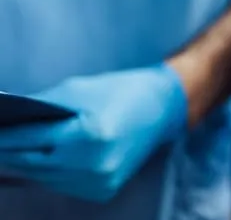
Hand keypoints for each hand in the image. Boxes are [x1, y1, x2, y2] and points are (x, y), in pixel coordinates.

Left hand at [0, 64, 186, 201]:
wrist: (163, 108)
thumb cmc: (120, 91)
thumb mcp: (78, 90)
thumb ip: (42, 107)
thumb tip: (7, 121)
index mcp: (88, 134)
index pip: (28, 141)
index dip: (2, 137)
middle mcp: (94, 164)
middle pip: (31, 163)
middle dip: (7, 152)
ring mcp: (99, 181)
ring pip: (43, 178)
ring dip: (25, 164)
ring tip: (8, 152)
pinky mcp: (103, 191)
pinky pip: (62, 184)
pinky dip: (48, 173)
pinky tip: (39, 160)